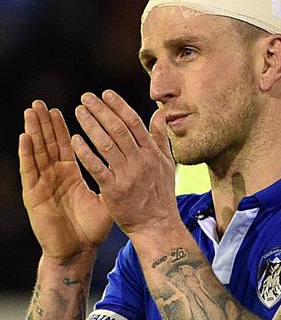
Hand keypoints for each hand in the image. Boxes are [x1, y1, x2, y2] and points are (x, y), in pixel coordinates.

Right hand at [20, 101, 111, 259]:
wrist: (78, 252)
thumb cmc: (92, 228)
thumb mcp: (107, 198)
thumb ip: (116, 176)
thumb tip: (135, 161)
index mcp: (70, 175)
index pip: (66, 144)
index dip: (65, 126)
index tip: (70, 107)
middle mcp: (55, 176)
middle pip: (48, 143)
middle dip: (45, 122)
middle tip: (42, 102)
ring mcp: (43, 184)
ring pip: (37, 152)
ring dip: (34, 131)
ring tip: (32, 110)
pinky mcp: (34, 196)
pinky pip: (29, 171)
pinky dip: (27, 154)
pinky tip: (25, 137)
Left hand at [71, 90, 178, 236]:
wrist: (157, 226)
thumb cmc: (160, 195)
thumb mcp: (167, 164)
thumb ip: (161, 137)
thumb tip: (160, 113)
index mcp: (152, 153)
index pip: (134, 122)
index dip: (118, 106)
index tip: (105, 93)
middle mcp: (140, 161)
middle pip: (118, 129)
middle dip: (101, 110)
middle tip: (85, 97)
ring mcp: (127, 176)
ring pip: (106, 144)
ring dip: (90, 125)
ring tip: (78, 111)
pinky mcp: (114, 191)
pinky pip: (97, 167)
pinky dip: (85, 152)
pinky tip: (74, 140)